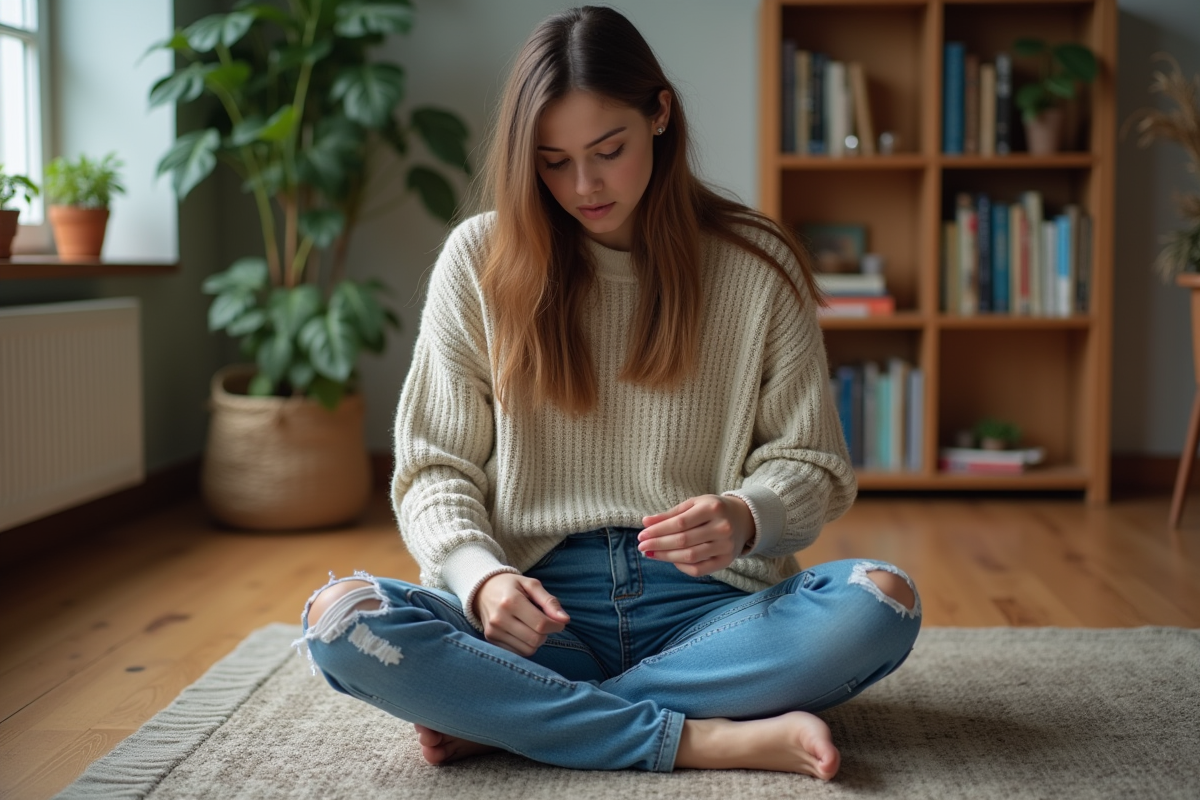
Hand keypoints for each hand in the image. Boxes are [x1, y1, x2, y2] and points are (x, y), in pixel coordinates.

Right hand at [473, 572, 569, 656]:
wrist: (483, 589)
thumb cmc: (511, 586)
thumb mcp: (531, 585)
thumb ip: (550, 601)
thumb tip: (565, 620)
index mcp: (511, 601)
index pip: (541, 624)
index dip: (556, 625)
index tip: (559, 621)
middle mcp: (499, 619)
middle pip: (535, 639)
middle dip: (547, 634)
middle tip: (545, 623)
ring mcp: (493, 631)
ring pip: (528, 650)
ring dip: (537, 641)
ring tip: (532, 626)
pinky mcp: (491, 639)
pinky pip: (517, 652)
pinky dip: (526, 645)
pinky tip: (523, 632)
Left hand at [638, 495, 755, 576]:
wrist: (744, 519)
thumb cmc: (713, 510)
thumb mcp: (694, 505)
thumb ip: (670, 514)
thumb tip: (646, 522)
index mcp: (713, 508)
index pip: (680, 523)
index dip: (659, 531)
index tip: (642, 535)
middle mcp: (722, 528)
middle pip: (684, 541)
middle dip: (659, 544)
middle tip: (641, 546)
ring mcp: (726, 546)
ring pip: (690, 557)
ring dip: (666, 557)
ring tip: (651, 554)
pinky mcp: (726, 561)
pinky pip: (700, 569)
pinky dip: (681, 567)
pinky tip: (670, 560)